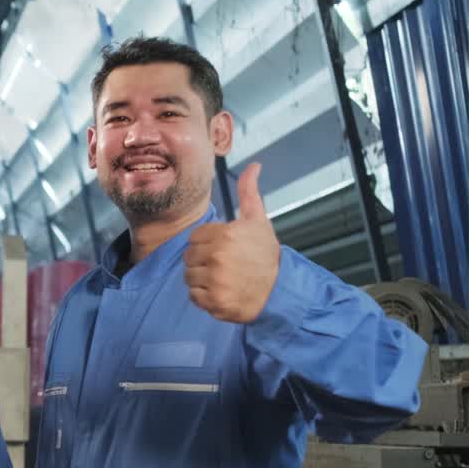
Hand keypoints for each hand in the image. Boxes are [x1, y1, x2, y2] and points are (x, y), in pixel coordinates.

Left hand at [184, 163, 280, 322]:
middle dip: (202, 260)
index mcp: (224, 235)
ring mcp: (215, 281)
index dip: (207, 243)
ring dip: (201, 279)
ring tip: (222, 278)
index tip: (223, 249)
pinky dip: (203, 296)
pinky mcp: (214, 302)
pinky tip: (220, 291)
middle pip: (189, 257)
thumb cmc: (266, 254)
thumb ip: (249, 192)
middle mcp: (217, 257)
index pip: (194, 238)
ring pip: (189, 277)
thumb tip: (254, 165)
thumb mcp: (258, 220)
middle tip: (223, 265)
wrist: (279, 290)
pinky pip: (193, 296)